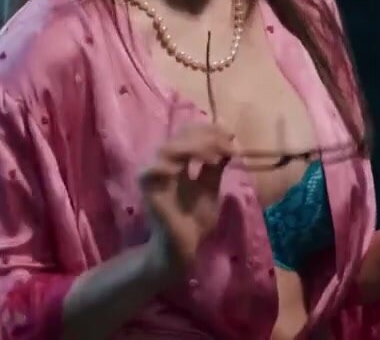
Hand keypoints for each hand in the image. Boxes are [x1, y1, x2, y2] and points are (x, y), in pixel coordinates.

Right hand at [138, 123, 236, 277]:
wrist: (183, 248)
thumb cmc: (193, 220)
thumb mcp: (211, 187)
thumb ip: (215, 167)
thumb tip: (229, 142)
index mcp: (177, 162)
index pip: (189, 133)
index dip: (210, 130)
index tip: (231, 136)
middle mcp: (163, 165)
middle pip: (180, 135)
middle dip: (207, 136)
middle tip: (228, 144)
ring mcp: (153, 176)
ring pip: (168, 148)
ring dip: (195, 146)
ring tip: (215, 156)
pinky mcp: (148, 191)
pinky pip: (152, 169)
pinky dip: (173, 163)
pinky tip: (196, 166)